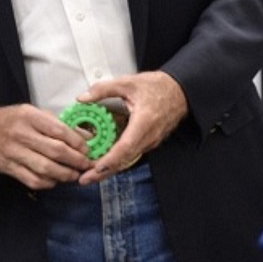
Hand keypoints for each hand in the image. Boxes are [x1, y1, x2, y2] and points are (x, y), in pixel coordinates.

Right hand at [0, 103, 92, 190]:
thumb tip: (84, 136)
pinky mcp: (9, 168)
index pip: (59, 131)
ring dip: (65, 174)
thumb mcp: (33, 113)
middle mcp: (21, 134)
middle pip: (55, 151)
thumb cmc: (12, 121)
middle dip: (76, 160)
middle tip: (85, 164)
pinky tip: (55, 179)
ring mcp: (14, 152)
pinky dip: (48, 182)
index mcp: (29, 116)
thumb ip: (57, 124)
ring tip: (73, 174)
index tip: (86, 149)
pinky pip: (33, 180)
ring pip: (46, 168)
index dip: (77, 142)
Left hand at [74, 70, 188, 184]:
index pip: (126, 146)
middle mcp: (149, 136)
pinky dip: (117, 161)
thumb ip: (103, 89)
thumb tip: (83, 98)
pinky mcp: (149, 142)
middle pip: (125, 159)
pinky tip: (103, 163)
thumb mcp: (128, 83)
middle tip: (85, 179)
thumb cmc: (158, 87)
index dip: (111, 159)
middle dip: (104, 172)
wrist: (179, 91)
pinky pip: (131, 155)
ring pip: (127, 160)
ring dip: (109, 168)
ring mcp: (150, 141)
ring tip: (90, 174)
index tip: (97, 167)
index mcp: (144, 121)